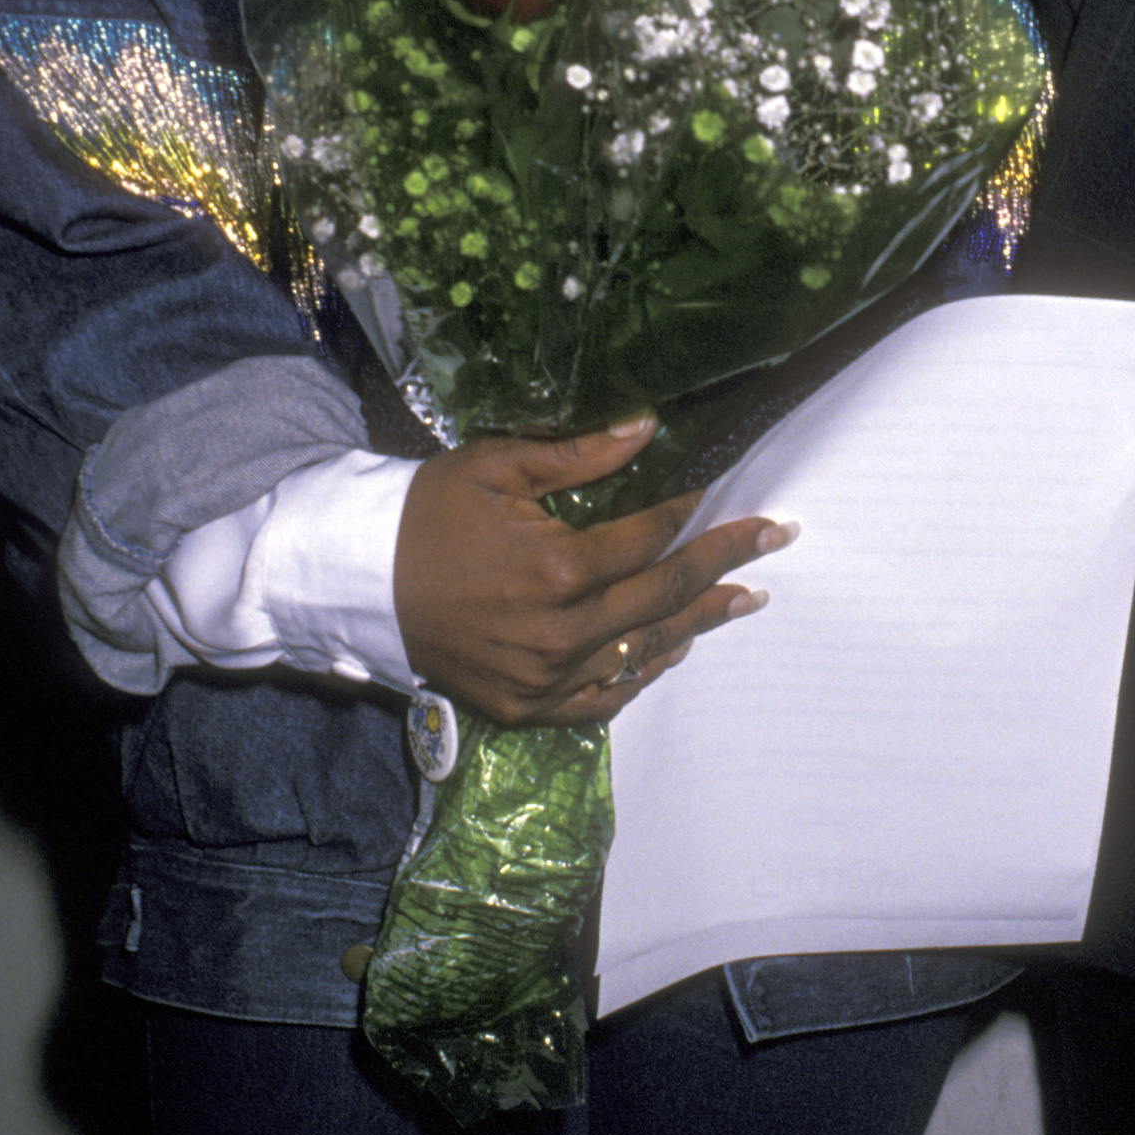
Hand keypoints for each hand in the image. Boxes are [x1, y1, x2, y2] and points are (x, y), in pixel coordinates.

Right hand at [393, 413, 792, 725]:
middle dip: (726, 564)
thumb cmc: (427, 514)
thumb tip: (651, 427)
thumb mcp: (497, 467)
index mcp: (558, 569)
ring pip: (644, 652)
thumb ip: (580, 455)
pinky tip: (673, 649)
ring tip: (747, 597)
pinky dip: (643, 674)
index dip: (694, 516)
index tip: (734, 497)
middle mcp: (561, 633)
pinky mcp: (526, 706)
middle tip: (777, 540)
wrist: (358, 582)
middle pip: (664, 596)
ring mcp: (545, 678)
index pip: (652, 540)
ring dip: (699, 621)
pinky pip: (603, 699)